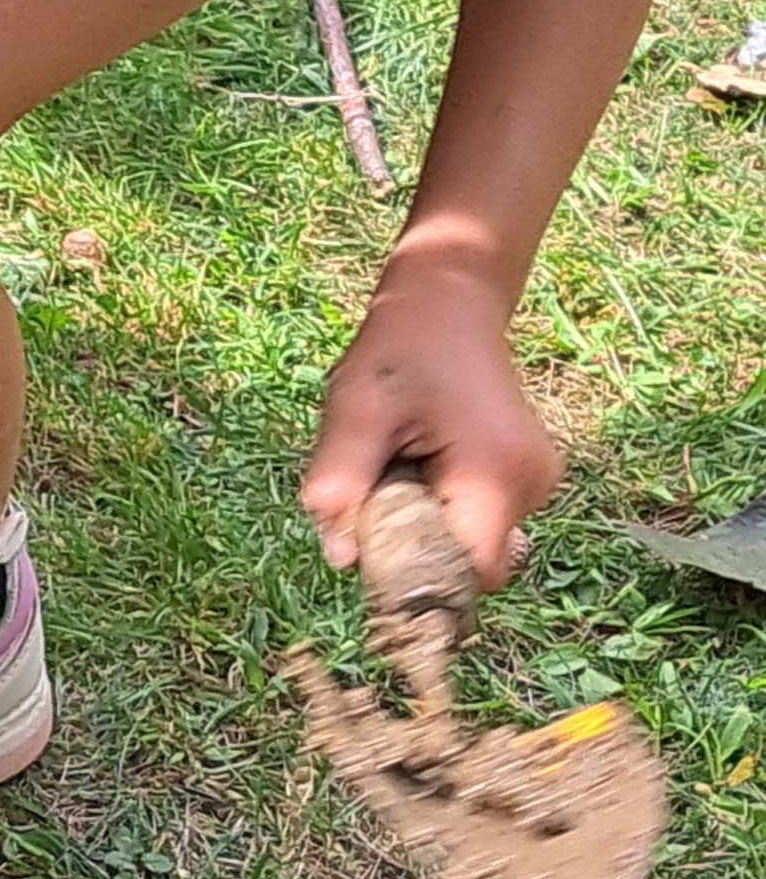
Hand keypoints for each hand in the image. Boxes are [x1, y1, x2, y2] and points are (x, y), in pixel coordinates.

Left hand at [300, 258, 559, 590]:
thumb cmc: (398, 350)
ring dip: (425, 519)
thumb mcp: (355, 410)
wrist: (448, 301)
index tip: (369, 549)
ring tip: (398, 457)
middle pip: (468, 562)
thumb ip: (341, 484)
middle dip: (414, 544)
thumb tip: (340, 560)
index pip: (466, 573)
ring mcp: (538, 483)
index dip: (416, 578)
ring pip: (471, 539)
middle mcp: (533, 487)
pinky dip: (441, 502)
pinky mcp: (528, 477)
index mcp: (495, 477)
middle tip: (377, 483)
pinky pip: (479, 515)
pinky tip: (418, 456)